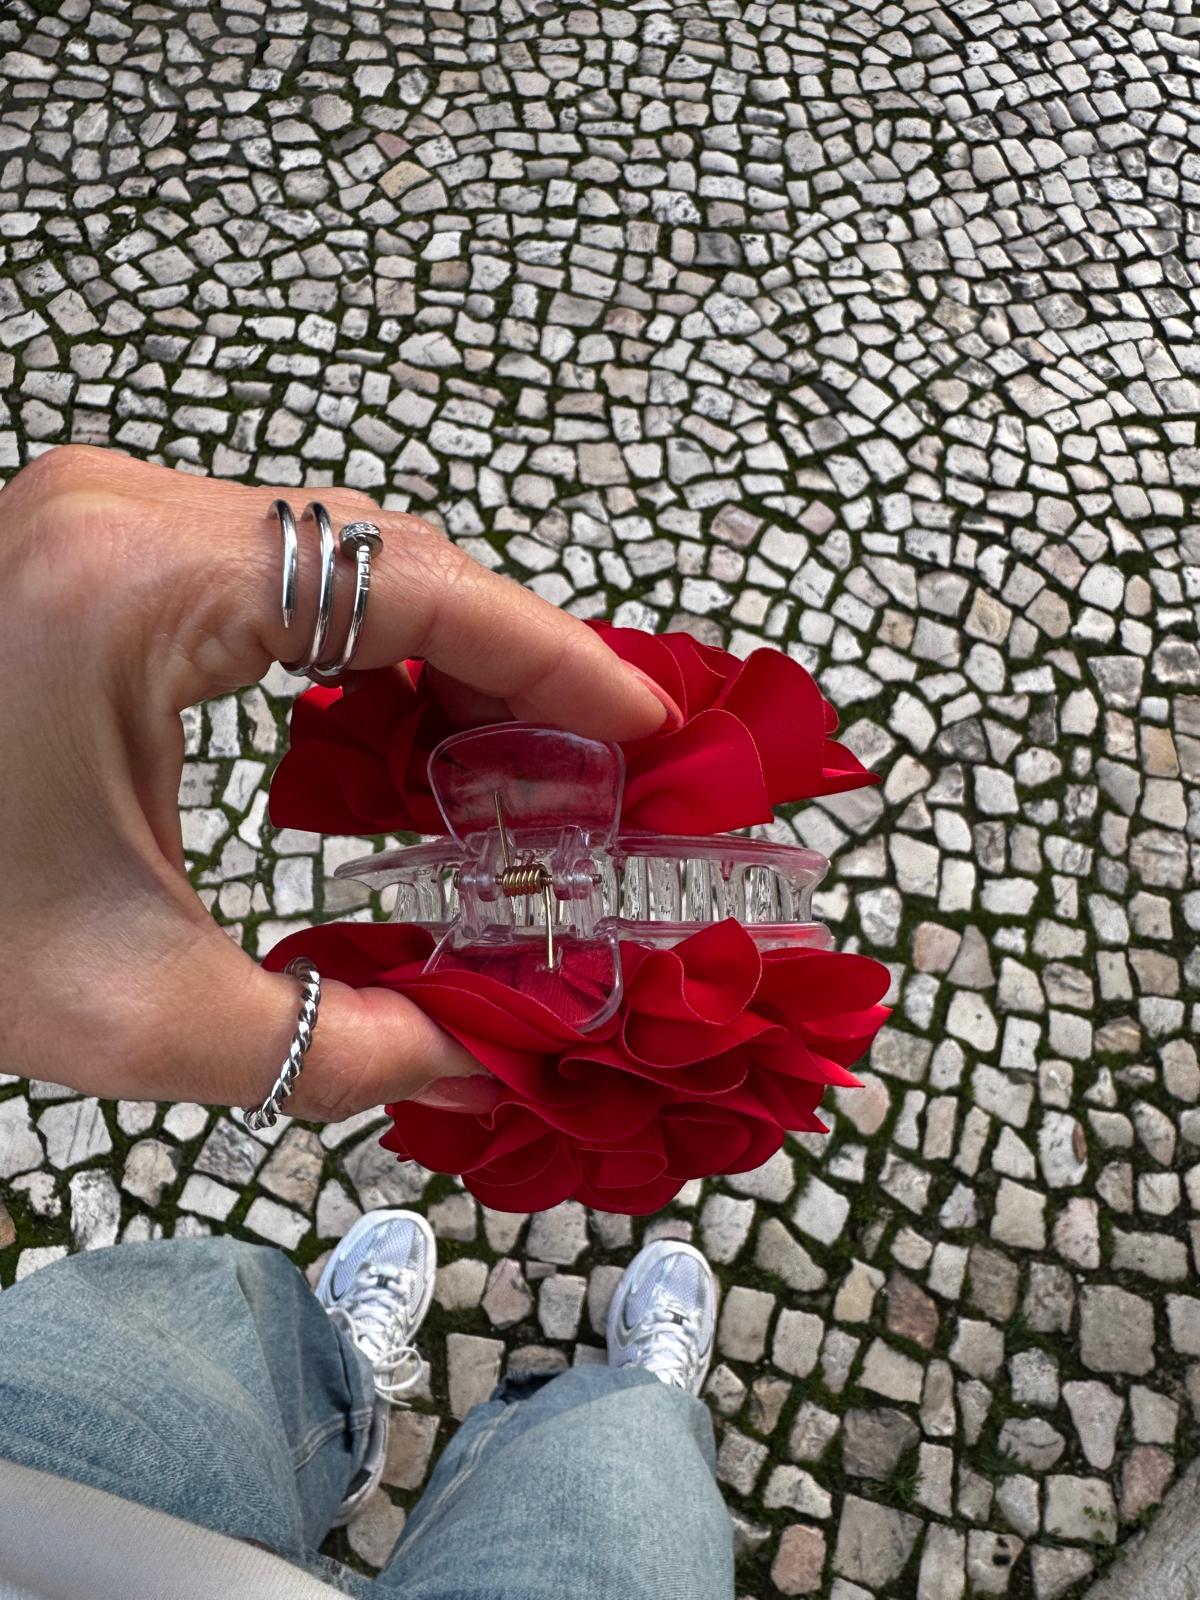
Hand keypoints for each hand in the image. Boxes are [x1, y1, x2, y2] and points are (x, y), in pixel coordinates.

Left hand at [0, 446, 673, 1121]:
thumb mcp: (130, 1009)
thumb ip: (331, 1043)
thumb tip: (474, 1056)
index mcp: (132, 590)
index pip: (408, 585)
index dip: (551, 654)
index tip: (641, 721)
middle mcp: (118, 511)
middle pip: (386, 556)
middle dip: (506, 663)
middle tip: (587, 768)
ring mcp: (97, 512)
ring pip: (335, 556)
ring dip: (434, 656)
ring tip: (503, 768)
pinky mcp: (88, 543)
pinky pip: (270, 571)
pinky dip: (352, 649)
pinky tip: (385, 739)